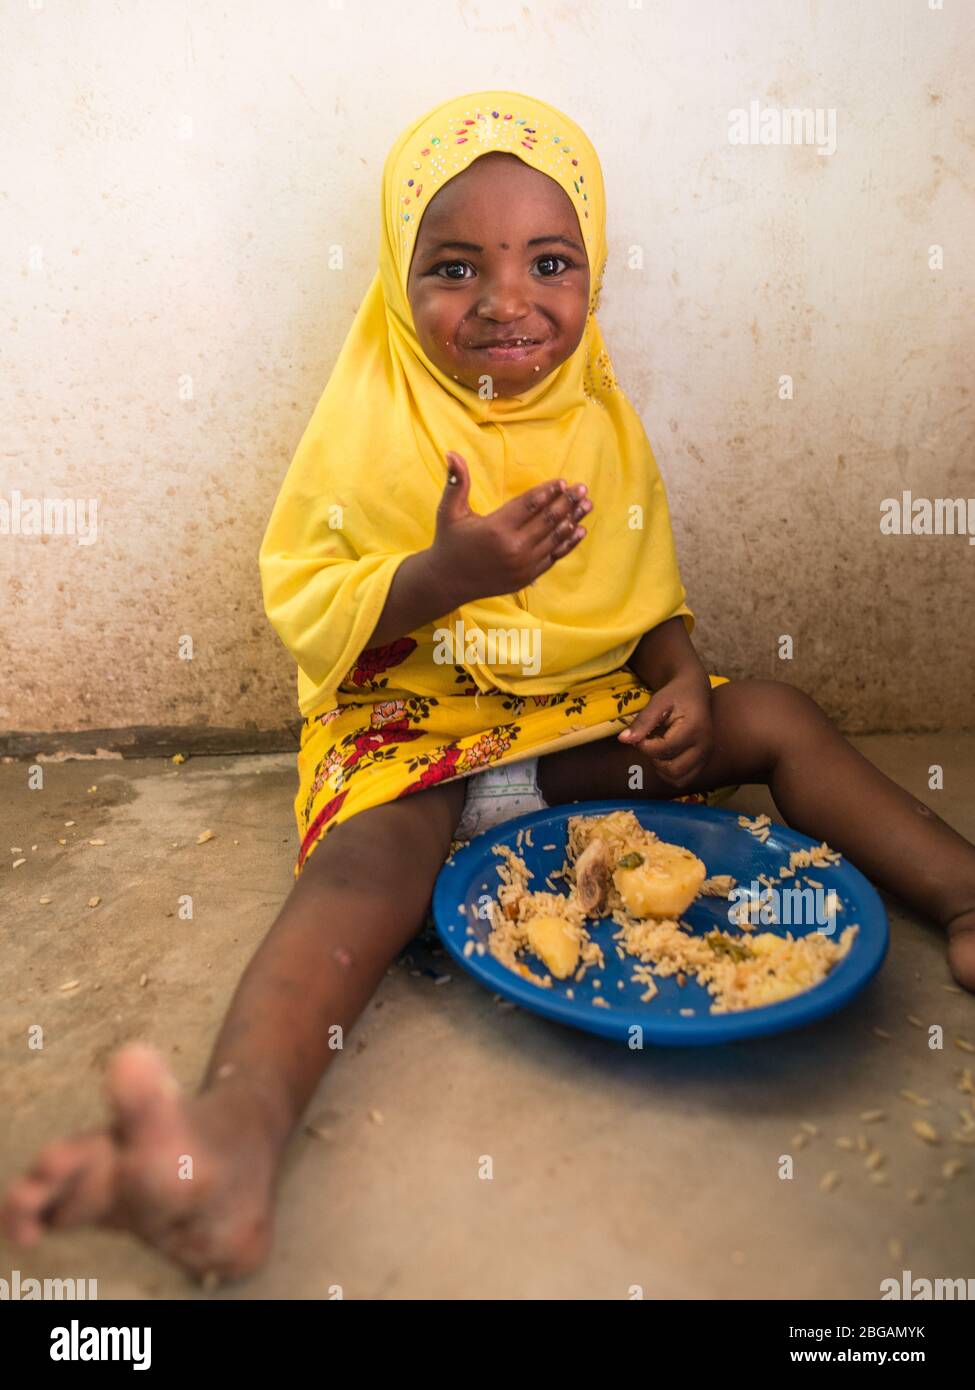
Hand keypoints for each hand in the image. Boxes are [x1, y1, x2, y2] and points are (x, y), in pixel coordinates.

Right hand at [428, 451, 592, 605]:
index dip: (547, 492)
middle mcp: (513, 548)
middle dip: (567, 502)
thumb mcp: (449, 512)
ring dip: (573, 520)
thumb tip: (452, 453)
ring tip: (587, 504)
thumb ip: (456, 482)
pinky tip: (580, 530)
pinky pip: (553, 557)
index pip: (529, 505)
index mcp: (496, 529)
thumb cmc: (449, 542)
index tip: (562, 481)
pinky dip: (568, 543)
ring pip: (554, 538)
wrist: (447, 582)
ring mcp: (523, 565)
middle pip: (547, 520)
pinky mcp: (527, 577)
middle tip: (582, 488)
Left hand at [617, 668, 713, 788]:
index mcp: (694, 729)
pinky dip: (670, 773)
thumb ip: (642, 721)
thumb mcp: (658, 702)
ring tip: (657, 749)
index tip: (640, 734)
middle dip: (654, 759)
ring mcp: (706, 756)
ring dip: (662, 769)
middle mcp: (704, 746)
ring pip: (679, 779)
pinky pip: (684, 779)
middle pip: (673, 769)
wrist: (694, 692)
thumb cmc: (676, 695)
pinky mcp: (703, 761)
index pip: (664, 750)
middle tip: (649, 743)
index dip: (645, 745)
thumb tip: (623, 739)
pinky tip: (664, 756)